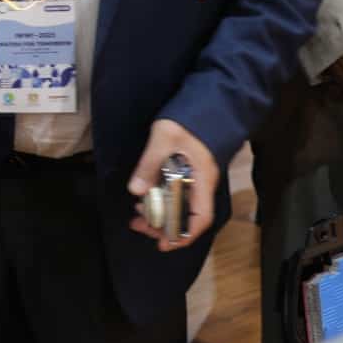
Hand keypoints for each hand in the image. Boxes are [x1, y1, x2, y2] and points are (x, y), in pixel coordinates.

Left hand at [126, 119, 220, 251]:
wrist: (206, 99)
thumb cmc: (188, 119)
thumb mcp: (164, 138)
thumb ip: (150, 163)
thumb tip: (136, 190)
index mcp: (203, 178)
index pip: (200, 217)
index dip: (184, 235)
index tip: (163, 243)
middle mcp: (202, 183)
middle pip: (188, 215)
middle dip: (164, 226)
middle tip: (139, 225)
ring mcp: (196, 177)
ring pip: (181, 204)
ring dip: (160, 212)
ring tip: (137, 212)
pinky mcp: (189, 170)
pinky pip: (177, 192)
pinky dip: (162, 197)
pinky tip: (146, 194)